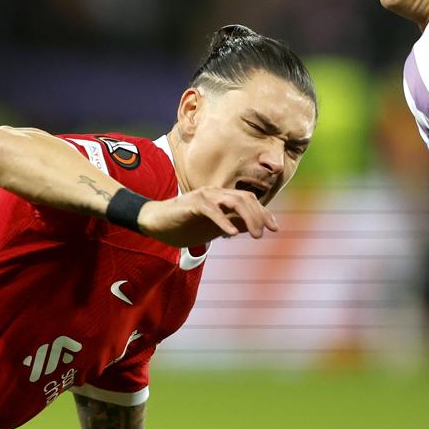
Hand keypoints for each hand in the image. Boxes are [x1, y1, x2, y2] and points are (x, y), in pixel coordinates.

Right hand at [135, 188, 276, 249]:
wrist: (154, 223)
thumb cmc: (182, 225)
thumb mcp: (212, 228)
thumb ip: (231, 224)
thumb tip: (251, 227)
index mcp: (222, 198)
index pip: (249, 201)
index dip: (264, 213)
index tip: (274, 228)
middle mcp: (216, 193)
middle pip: (245, 199)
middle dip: (259, 216)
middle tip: (262, 235)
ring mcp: (204, 196)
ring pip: (233, 201)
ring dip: (247, 217)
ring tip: (254, 235)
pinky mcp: (192, 203)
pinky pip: (211, 210)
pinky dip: (223, 222)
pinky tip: (231, 235)